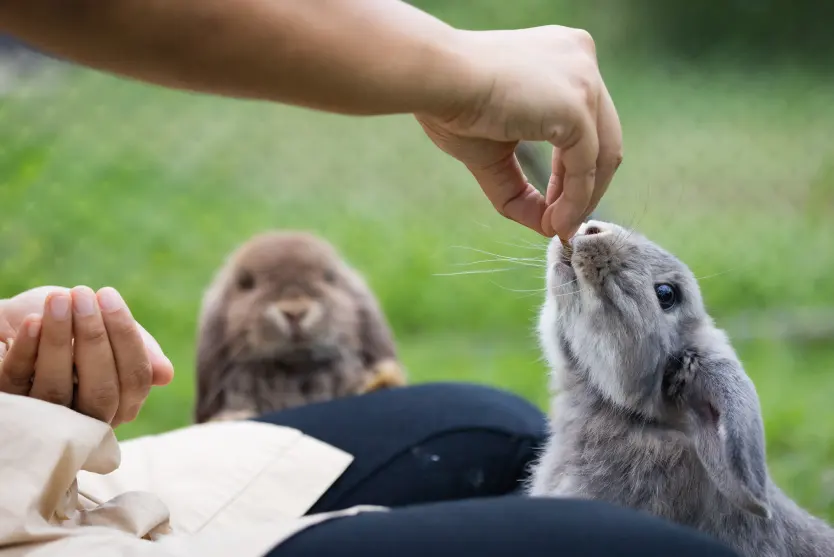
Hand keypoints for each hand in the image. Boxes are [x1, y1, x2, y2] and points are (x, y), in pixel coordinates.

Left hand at [0, 286, 173, 425]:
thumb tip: (165, 375)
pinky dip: (28, 349)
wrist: (18, 326)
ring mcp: (47, 418)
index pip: (135, 381)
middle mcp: (88, 418)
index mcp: (120, 403)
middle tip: (83, 294)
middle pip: (101, 392)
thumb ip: (139, 348)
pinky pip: (19, 383)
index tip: (109, 295)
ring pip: (57, 390)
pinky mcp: (13, 408)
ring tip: (59, 298)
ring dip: (59, 339)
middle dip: (94, 339)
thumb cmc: (70, 325)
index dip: (127, 339)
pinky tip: (34, 320)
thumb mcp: (108, 330)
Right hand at [416, 25, 622, 239]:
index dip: (573, 170)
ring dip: (582, 199)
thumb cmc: (451, 103)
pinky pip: (586, 167)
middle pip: (605, 138)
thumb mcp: (496, 150)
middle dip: (585, 187)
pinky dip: (575, 201)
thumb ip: (521, 185)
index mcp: (563, 56)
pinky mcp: (578, 106)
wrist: (435, 78)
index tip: (552, 203)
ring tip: (557, 227)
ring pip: (603, 155)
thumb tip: (546, 227)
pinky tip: (554, 222)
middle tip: (560, 222)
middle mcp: (582, 58)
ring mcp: (584, 80)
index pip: (587, 122)